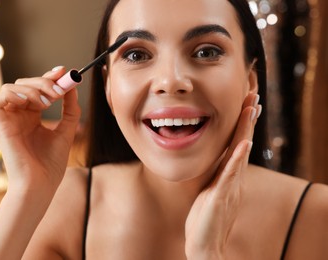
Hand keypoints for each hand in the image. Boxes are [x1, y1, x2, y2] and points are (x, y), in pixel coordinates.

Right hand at [0, 66, 80, 193]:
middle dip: (44, 81)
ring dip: (32, 87)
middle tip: (59, 89)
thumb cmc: (51, 164)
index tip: (65, 72)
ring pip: (12, 86)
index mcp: (33, 117)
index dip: (49, 77)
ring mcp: (8, 119)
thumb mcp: (67, 131)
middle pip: (25, 83)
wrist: (40, 184)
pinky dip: (15, 94)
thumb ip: (70, 109)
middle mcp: (19, 115)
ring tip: (49, 102)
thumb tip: (72, 86)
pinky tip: (31, 104)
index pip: (38, 89)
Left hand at [185, 93, 260, 258]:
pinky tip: (244, 144)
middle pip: (242, 142)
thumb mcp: (210, 191)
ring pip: (239, 153)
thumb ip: (216, 175)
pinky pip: (230, 174)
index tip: (246, 103)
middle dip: (247, 118)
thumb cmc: (205, 219)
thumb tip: (217, 160)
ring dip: (245, 130)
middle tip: (253, 95)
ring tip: (251, 109)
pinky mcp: (222, 196)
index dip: (242, 124)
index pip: (237, 144)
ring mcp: (230, 186)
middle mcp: (234, 178)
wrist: (205, 245)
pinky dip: (238, 158)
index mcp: (228, 176)